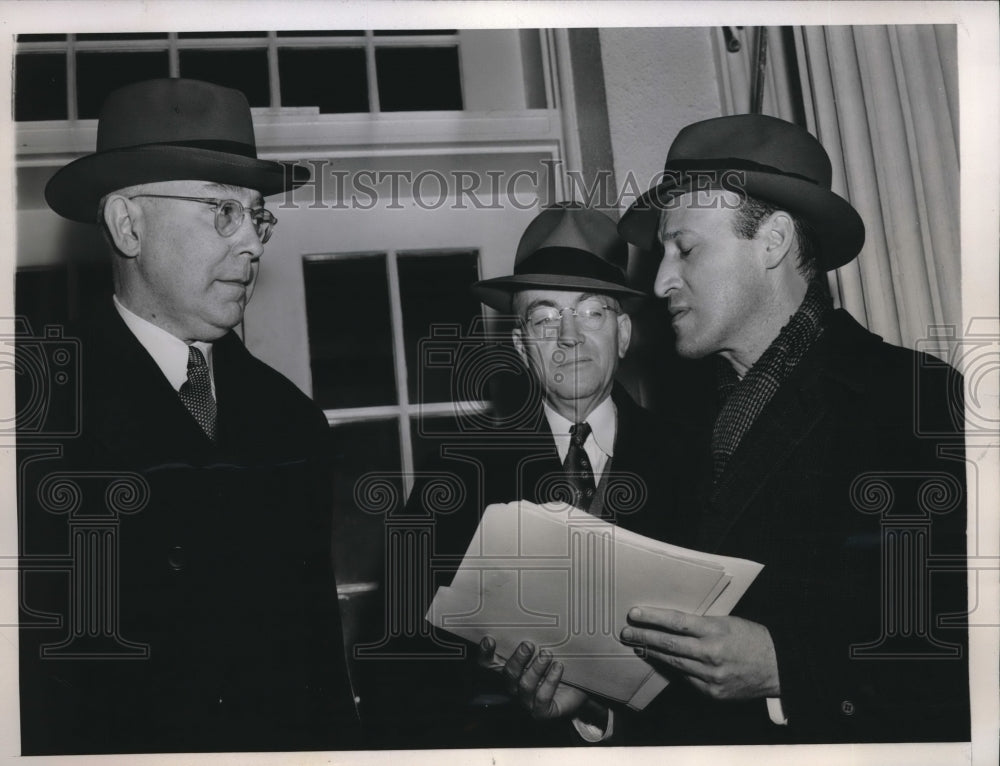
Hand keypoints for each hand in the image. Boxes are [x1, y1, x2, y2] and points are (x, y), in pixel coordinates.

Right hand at [478, 637, 590, 719]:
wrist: (581, 688)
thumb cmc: (558, 663)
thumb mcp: (545, 648)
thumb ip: (534, 638)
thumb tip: (532, 613)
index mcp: (510, 669)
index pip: (488, 664)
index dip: (485, 654)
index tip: (490, 639)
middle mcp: (514, 686)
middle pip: (508, 674)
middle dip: (518, 659)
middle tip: (529, 645)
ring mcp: (527, 701)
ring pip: (524, 685)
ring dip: (536, 668)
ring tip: (547, 654)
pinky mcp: (542, 711)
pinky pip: (542, 698)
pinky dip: (550, 681)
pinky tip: (558, 667)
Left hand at [620, 607, 779, 700]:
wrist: (778, 667)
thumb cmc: (753, 639)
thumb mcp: (728, 622)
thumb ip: (701, 625)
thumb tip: (672, 625)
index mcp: (715, 631)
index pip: (676, 622)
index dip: (653, 618)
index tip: (634, 614)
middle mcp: (711, 654)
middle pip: (669, 645)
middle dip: (644, 638)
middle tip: (626, 632)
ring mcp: (711, 676)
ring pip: (675, 664)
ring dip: (655, 655)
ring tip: (639, 646)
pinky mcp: (713, 693)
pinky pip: (688, 680)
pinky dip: (677, 670)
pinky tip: (666, 663)